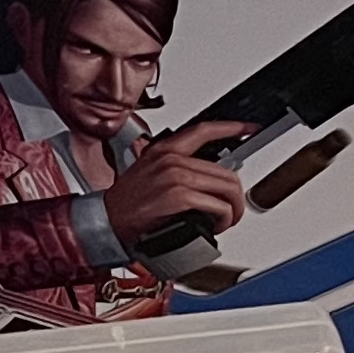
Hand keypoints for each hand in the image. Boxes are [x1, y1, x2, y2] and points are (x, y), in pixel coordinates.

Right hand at [100, 119, 255, 243]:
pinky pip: (216, 205)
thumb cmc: (124, 204)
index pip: (204, 130)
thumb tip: (200, 183)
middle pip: (224, 170)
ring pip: (225, 187)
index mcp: (165, 150)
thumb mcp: (147, 174)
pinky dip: (223, 217)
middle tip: (233, 209)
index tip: (249, 129)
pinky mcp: (178, 196)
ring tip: (226, 219)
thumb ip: (173, 171)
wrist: (104, 221)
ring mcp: (176, 176)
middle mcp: (172, 159)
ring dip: (232, 208)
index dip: (232, 128)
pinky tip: (217, 225)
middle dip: (235, 194)